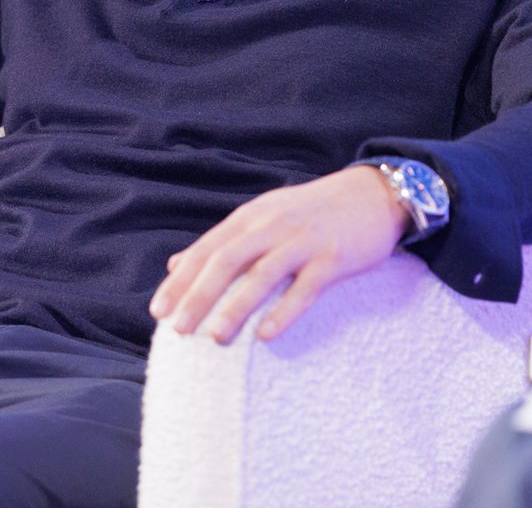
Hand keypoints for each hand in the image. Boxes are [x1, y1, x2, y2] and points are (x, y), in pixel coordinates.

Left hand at [149, 165, 407, 343]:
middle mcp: (272, 225)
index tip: (158, 311)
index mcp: (251, 217)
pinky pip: (305, 287)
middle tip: (177, 329)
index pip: (206, 249)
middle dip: (198, 295)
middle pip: (226, 260)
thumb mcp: (263, 217)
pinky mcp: (333, 257)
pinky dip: (284, 311)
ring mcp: (303, 240)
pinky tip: (266, 335)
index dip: (181, 281)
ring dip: (236, 306)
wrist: (373, 194)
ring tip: (215, 337)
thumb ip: (223, 241)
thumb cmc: (312, 212)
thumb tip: (177, 264)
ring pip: (261, 274)